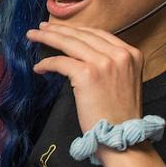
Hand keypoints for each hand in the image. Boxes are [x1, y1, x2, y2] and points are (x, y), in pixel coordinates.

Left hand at [27, 21, 146, 136]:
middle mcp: (120, 54)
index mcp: (131, 54)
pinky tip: (39, 67)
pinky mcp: (88, 74)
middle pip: (82, 34)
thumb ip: (110, 62)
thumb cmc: (119, 115)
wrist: (122, 138)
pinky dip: (47, 63)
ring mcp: (104, 63)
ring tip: (33, 36)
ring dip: (48, 37)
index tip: (62, 28)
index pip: (98, 34)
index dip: (77, 29)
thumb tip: (82, 52)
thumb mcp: (124, 80)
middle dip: (59, 29)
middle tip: (42, 28)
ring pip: (69, 42)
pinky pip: (60, 62)